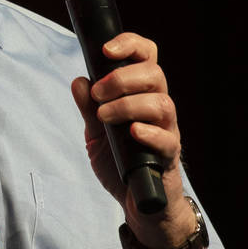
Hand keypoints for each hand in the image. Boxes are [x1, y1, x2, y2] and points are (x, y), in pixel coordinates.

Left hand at [70, 33, 193, 247]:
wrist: (137, 204)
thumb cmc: (120, 164)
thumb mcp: (96, 134)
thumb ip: (89, 109)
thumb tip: (79, 81)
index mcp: (141, 95)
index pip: (146, 57)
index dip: (130, 45)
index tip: (107, 49)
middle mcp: (158, 108)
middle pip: (155, 74)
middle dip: (122, 78)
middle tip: (98, 94)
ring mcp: (167, 131)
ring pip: (162, 102)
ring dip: (128, 104)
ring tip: (104, 117)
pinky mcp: (168, 157)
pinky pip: (167, 139)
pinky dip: (149, 132)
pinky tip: (132, 132)